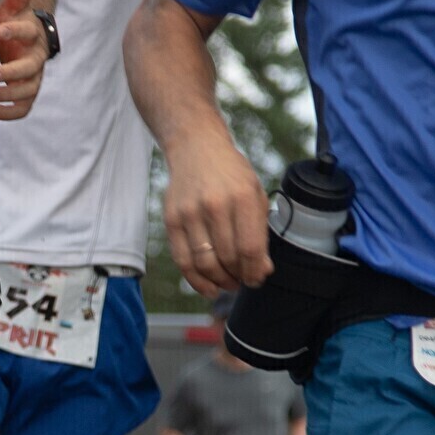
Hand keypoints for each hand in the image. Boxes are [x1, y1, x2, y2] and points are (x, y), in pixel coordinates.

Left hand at [0, 0, 48, 120]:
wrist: (23, 45)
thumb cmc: (13, 25)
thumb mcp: (13, 9)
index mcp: (34, 35)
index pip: (29, 32)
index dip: (15, 30)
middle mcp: (37, 58)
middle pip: (29, 68)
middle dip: (9, 72)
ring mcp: (34, 78)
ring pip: (27, 91)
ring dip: (6, 95)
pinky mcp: (27, 94)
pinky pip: (23, 109)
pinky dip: (7, 113)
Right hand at [165, 129, 269, 295]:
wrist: (196, 147)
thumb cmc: (231, 174)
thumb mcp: (255, 193)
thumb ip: (260, 232)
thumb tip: (262, 270)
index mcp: (242, 196)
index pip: (250, 248)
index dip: (256, 272)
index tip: (258, 279)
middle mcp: (215, 204)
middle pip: (229, 258)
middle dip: (240, 277)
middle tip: (244, 280)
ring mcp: (190, 212)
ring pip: (205, 264)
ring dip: (220, 281)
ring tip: (229, 283)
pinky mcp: (172, 219)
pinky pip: (183, 260)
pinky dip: (197, 280)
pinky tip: (209, 287)